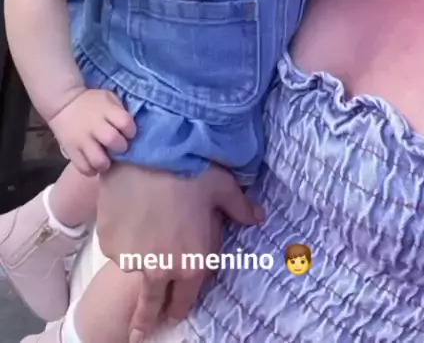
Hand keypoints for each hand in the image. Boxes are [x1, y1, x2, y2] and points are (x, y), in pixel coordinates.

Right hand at [49, 89, 135, 175]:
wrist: (63, 103)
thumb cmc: (92, 102)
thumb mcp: (109, 98)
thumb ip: (120, 111)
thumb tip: (133, 127)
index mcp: (106, 110)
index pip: (125, 122)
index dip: (130, 130)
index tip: (128, 133)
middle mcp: (94, 125)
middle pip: (113, 140)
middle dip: (120, 147)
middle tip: (118, 148)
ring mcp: (82, 139)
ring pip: (98, 159)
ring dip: (106, 163)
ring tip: (106, 161)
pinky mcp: (71, 150)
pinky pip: (83, 167)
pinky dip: (91, 170)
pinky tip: (94, 165)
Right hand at [97, 163, 263, 335]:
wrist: (149, 153)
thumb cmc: (191, 168)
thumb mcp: (223, 187)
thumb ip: (240, 207)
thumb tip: (259, 217)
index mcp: (193, 262)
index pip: (186, 299)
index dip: (180, 306)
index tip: (174, 313)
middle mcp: (162, 269)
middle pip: (151, 305)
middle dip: (146, 319)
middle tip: (139, 332)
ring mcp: (132, 259)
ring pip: (134, 269)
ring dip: (137, 261)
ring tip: (138, 239)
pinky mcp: (110, 243)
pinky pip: (116, 247)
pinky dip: (122, 238)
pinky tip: (128, 216)